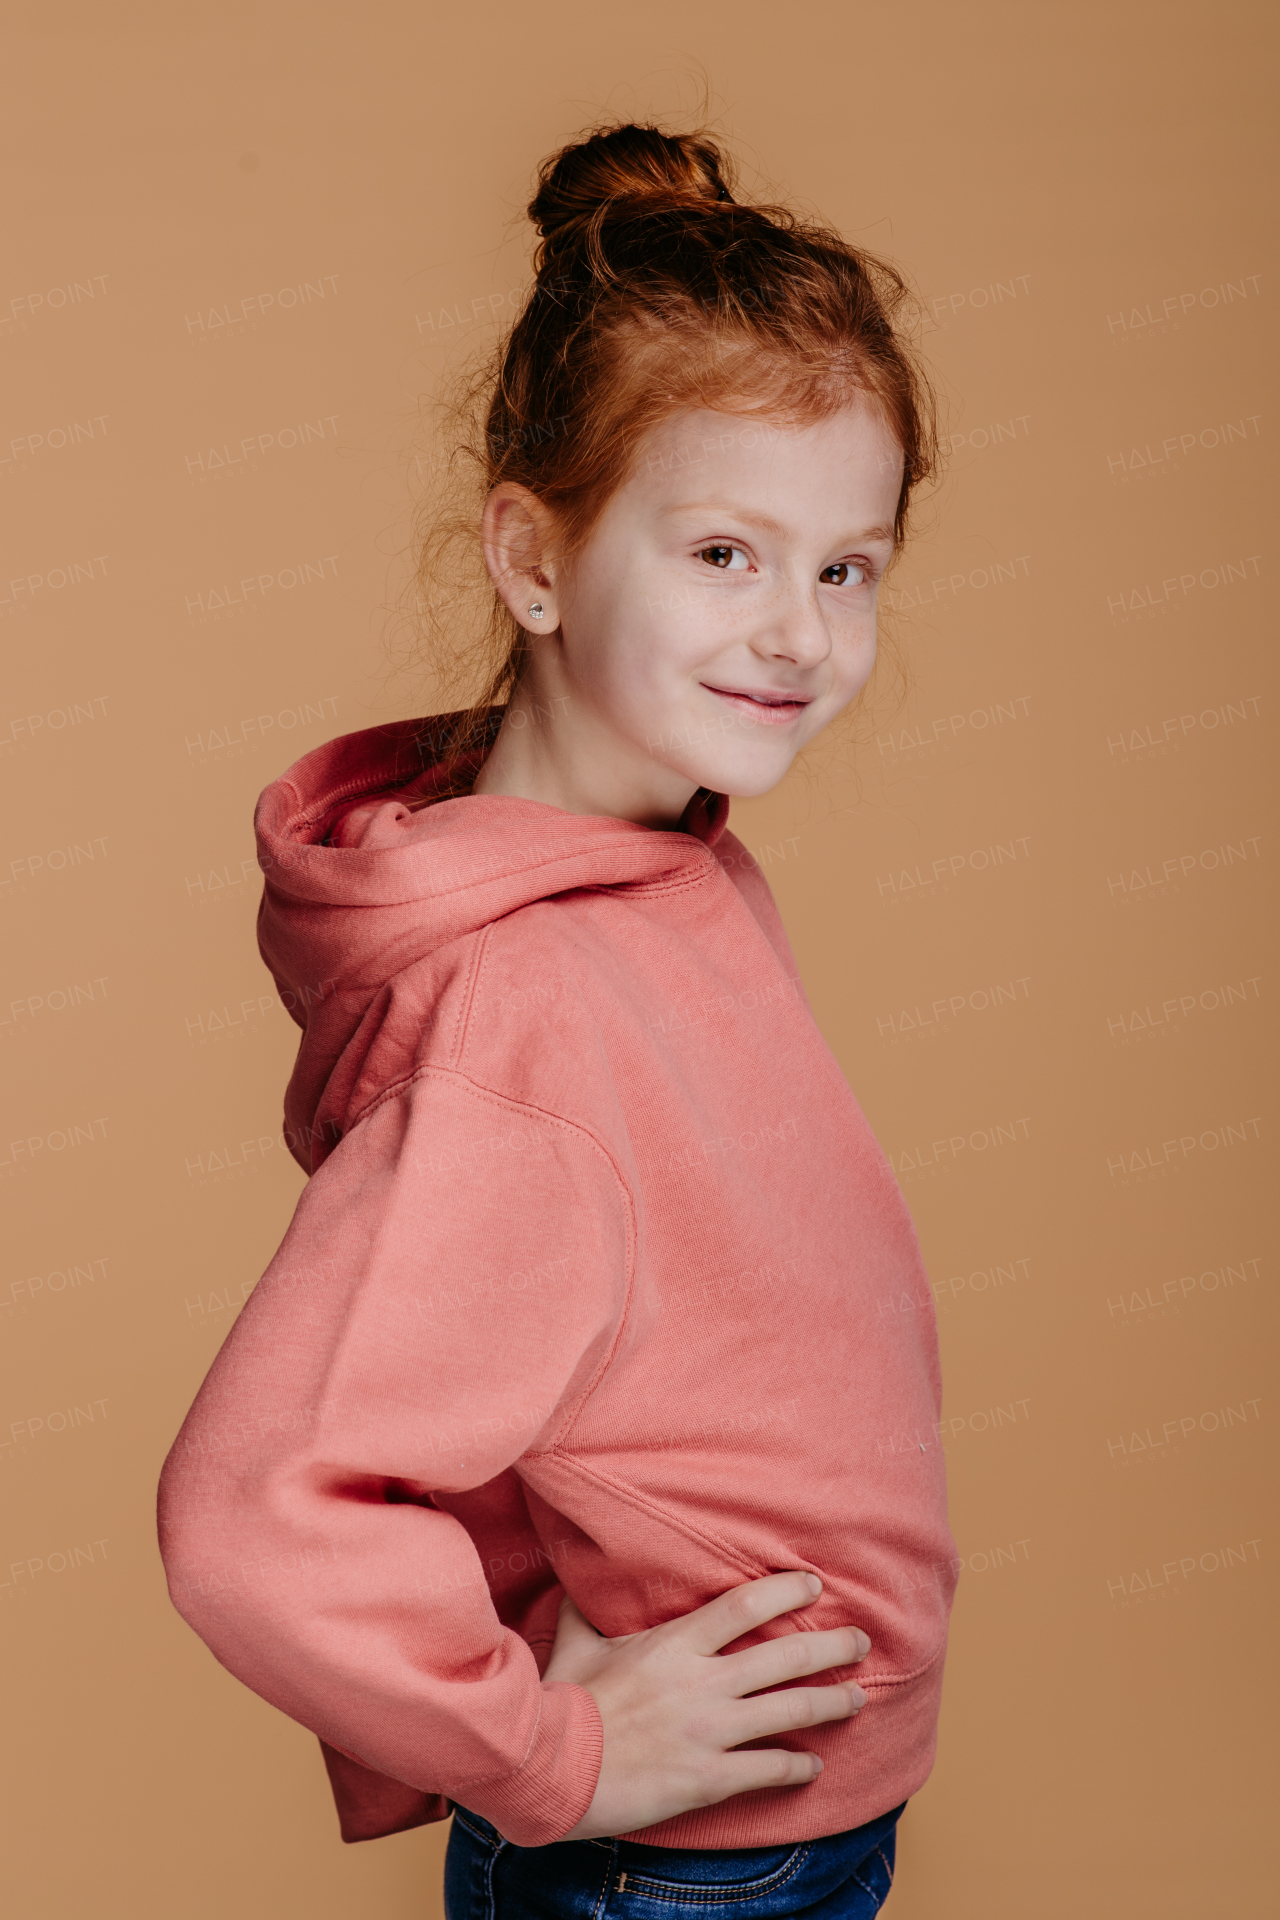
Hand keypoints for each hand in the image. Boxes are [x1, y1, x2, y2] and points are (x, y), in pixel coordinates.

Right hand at [542, 1571, 868, 1840]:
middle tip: (859, 1640)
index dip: (785, 1590)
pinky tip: (814, 1766)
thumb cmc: (563, 1702)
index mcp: (674, 1644)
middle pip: (784, 1658)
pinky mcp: (707, 1778)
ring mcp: (708, 1732)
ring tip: (858, 1699)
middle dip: (830, 1648)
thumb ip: (586, 1610)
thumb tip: (577, 1581)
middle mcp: (702, 1683)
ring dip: (831, 1703)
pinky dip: (798, 1767)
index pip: (744, 1606)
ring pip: (789, 1711)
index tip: (813, 1584)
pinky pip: (768, 1769)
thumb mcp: (575, 1644)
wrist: (550, 1769)